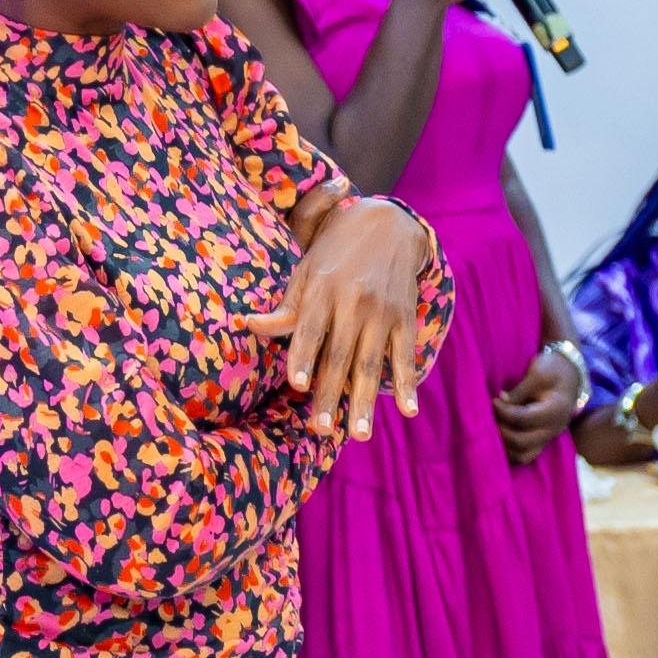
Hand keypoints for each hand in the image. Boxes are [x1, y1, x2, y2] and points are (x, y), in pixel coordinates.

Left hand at [279, 198, 442, 440]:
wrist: (388, 224)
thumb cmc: (335, 251)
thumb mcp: (305, 270)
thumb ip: (285, 306)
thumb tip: (250, 325)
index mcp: (322, 288)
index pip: (310, 328)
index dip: (303, 356)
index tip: (297, 384)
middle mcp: (353, 301)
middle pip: (339, 355)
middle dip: (330, 395)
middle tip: (322, 430)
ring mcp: (382, 312)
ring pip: (371, 363)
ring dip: (364, 401)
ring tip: (359, 433)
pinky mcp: (405, 318)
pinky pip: (404, 356)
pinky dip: (407, 384)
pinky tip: (407, 411)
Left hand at [490, 341, 586, 463]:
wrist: (569, 374)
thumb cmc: (553, 370)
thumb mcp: (537, 375)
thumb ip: (518, 392)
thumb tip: (500, 402)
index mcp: (556, 411)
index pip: (524, 419)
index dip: (503, 412)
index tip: (493, 401)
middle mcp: (554, 429)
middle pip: (522, 442)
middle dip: (501, 430)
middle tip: (490, 417)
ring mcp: (548, 437)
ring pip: (523, 455)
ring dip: (504, 445)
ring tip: (493, 428)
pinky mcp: (541, 440)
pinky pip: (524, 455)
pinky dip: (509, 450)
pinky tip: (499, 436)